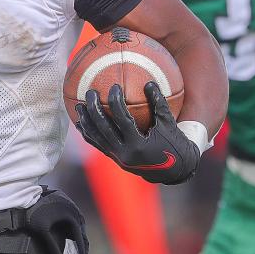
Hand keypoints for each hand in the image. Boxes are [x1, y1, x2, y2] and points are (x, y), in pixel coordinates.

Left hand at [75, 82, 200, 184]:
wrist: (174, 171)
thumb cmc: (175, 144)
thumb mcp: (169, 123)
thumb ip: (159, 103)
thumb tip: (149, 82)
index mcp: (138, 145)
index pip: (122, 120)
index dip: (116, 102)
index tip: (114, 86)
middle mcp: (125, 154)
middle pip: (104, 128)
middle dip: (94, 109)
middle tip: (90, 92)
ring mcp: (118, 158)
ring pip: (96, 138)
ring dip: (86, 121)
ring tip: (79, 106)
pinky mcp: (115, 160)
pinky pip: (98, 145)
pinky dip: (89, 133)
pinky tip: (82, 122)